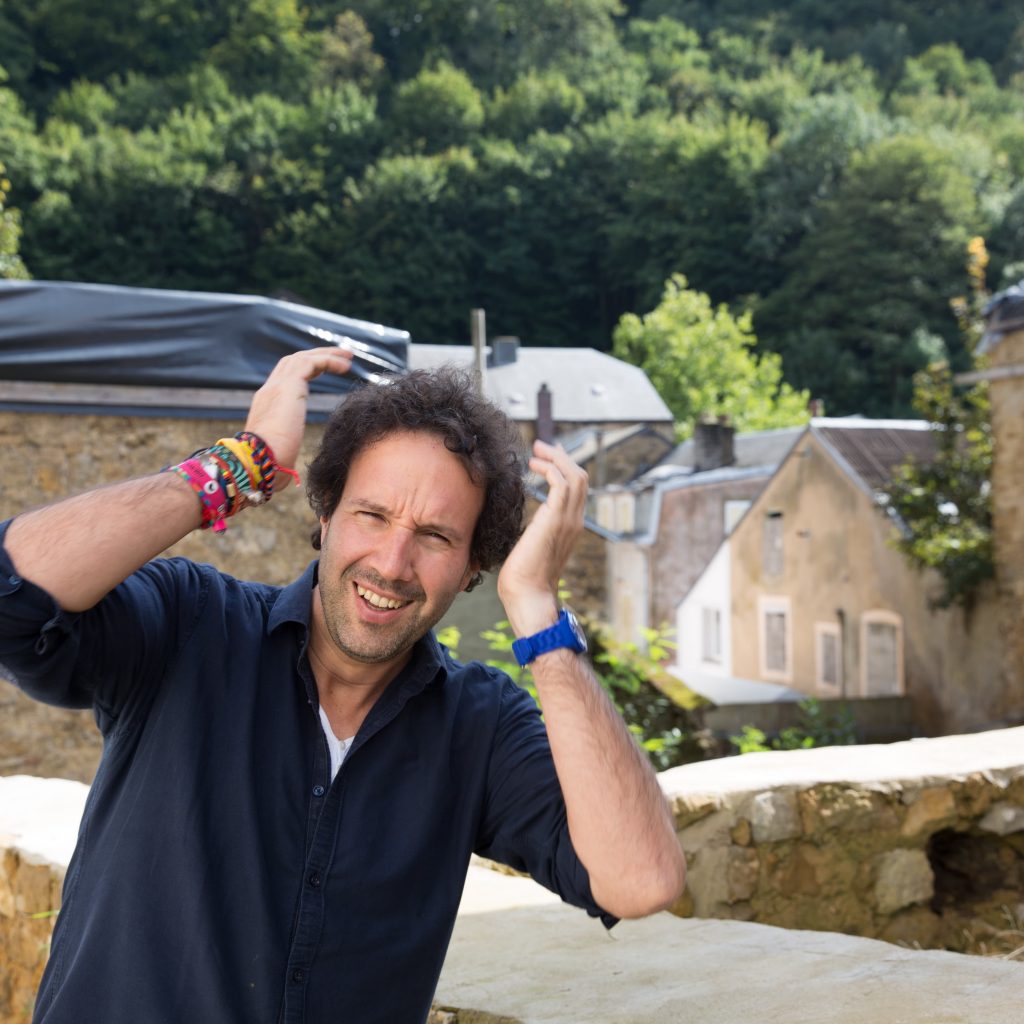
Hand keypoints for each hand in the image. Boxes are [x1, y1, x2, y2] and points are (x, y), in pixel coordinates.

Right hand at [244, 346, 351, 476]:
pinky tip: (346, 367)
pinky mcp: (290, 386)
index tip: (324, 371)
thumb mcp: (281, 454)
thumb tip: (287, 467)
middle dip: (317, 356)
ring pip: (302, 358)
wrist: (260, 463)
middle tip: (340, 357)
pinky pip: (312, 363)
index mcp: (267, 405)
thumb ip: (285, 451)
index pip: (284, 379)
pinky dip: (329, 360)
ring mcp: (277, 386)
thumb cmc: (271, 467)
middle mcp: (270, 391)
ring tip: (348, 357)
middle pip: (293, 362)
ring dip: (327, 355)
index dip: (305, 372)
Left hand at [497, 440, 587, 636]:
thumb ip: (533, 533)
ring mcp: (568, 520)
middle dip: (562, 457)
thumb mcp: (531, 547)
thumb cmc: (523, 578)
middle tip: (542, 446)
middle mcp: (574, 521)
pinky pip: (562, 482)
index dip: (564, 469)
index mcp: (570, 527)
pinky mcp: (556, 519)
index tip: (546, 457)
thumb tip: (523, 528)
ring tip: (537, 450)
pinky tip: (532, 465)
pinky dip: (550, 468)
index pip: (577, 490)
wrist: (528, 595)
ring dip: (556, 458)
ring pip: (575, 475)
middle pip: (581, 477)